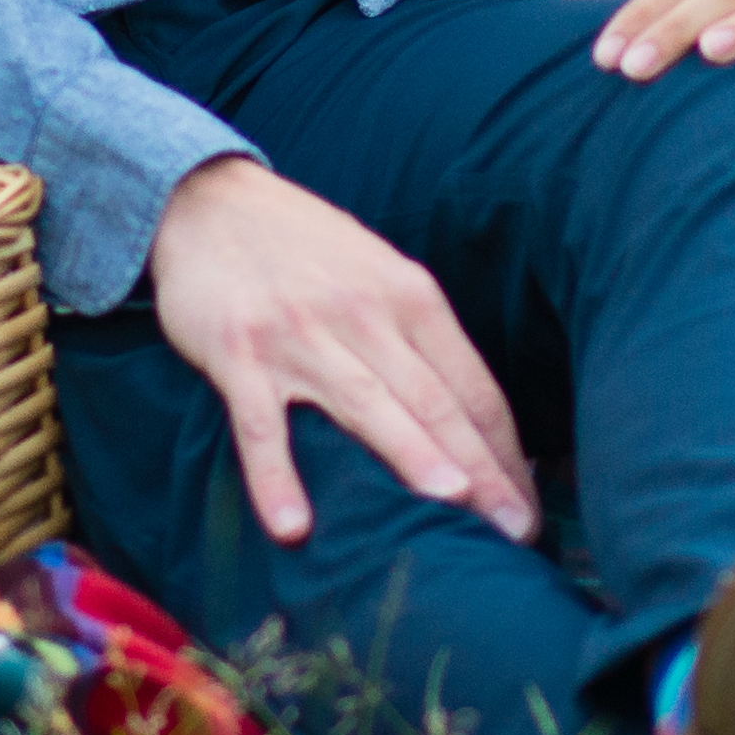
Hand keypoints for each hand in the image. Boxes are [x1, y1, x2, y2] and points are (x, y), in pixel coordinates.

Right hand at [144, 155, 538, 547]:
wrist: (208, 201)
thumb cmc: (304, 246)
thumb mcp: (377, 271)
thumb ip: (417, 333)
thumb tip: (468, 411)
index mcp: (408, 294)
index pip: (471, 386)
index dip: (504, 450)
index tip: (526, 505)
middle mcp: (362, 313)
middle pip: (433, 402)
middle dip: (480, 471)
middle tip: (513, 533)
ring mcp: (299, 335)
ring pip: (366, 406)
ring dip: (411, 458)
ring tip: (449, 508)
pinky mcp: (238, 353)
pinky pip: (262, 426)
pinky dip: (276, 476)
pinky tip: (292, 526)